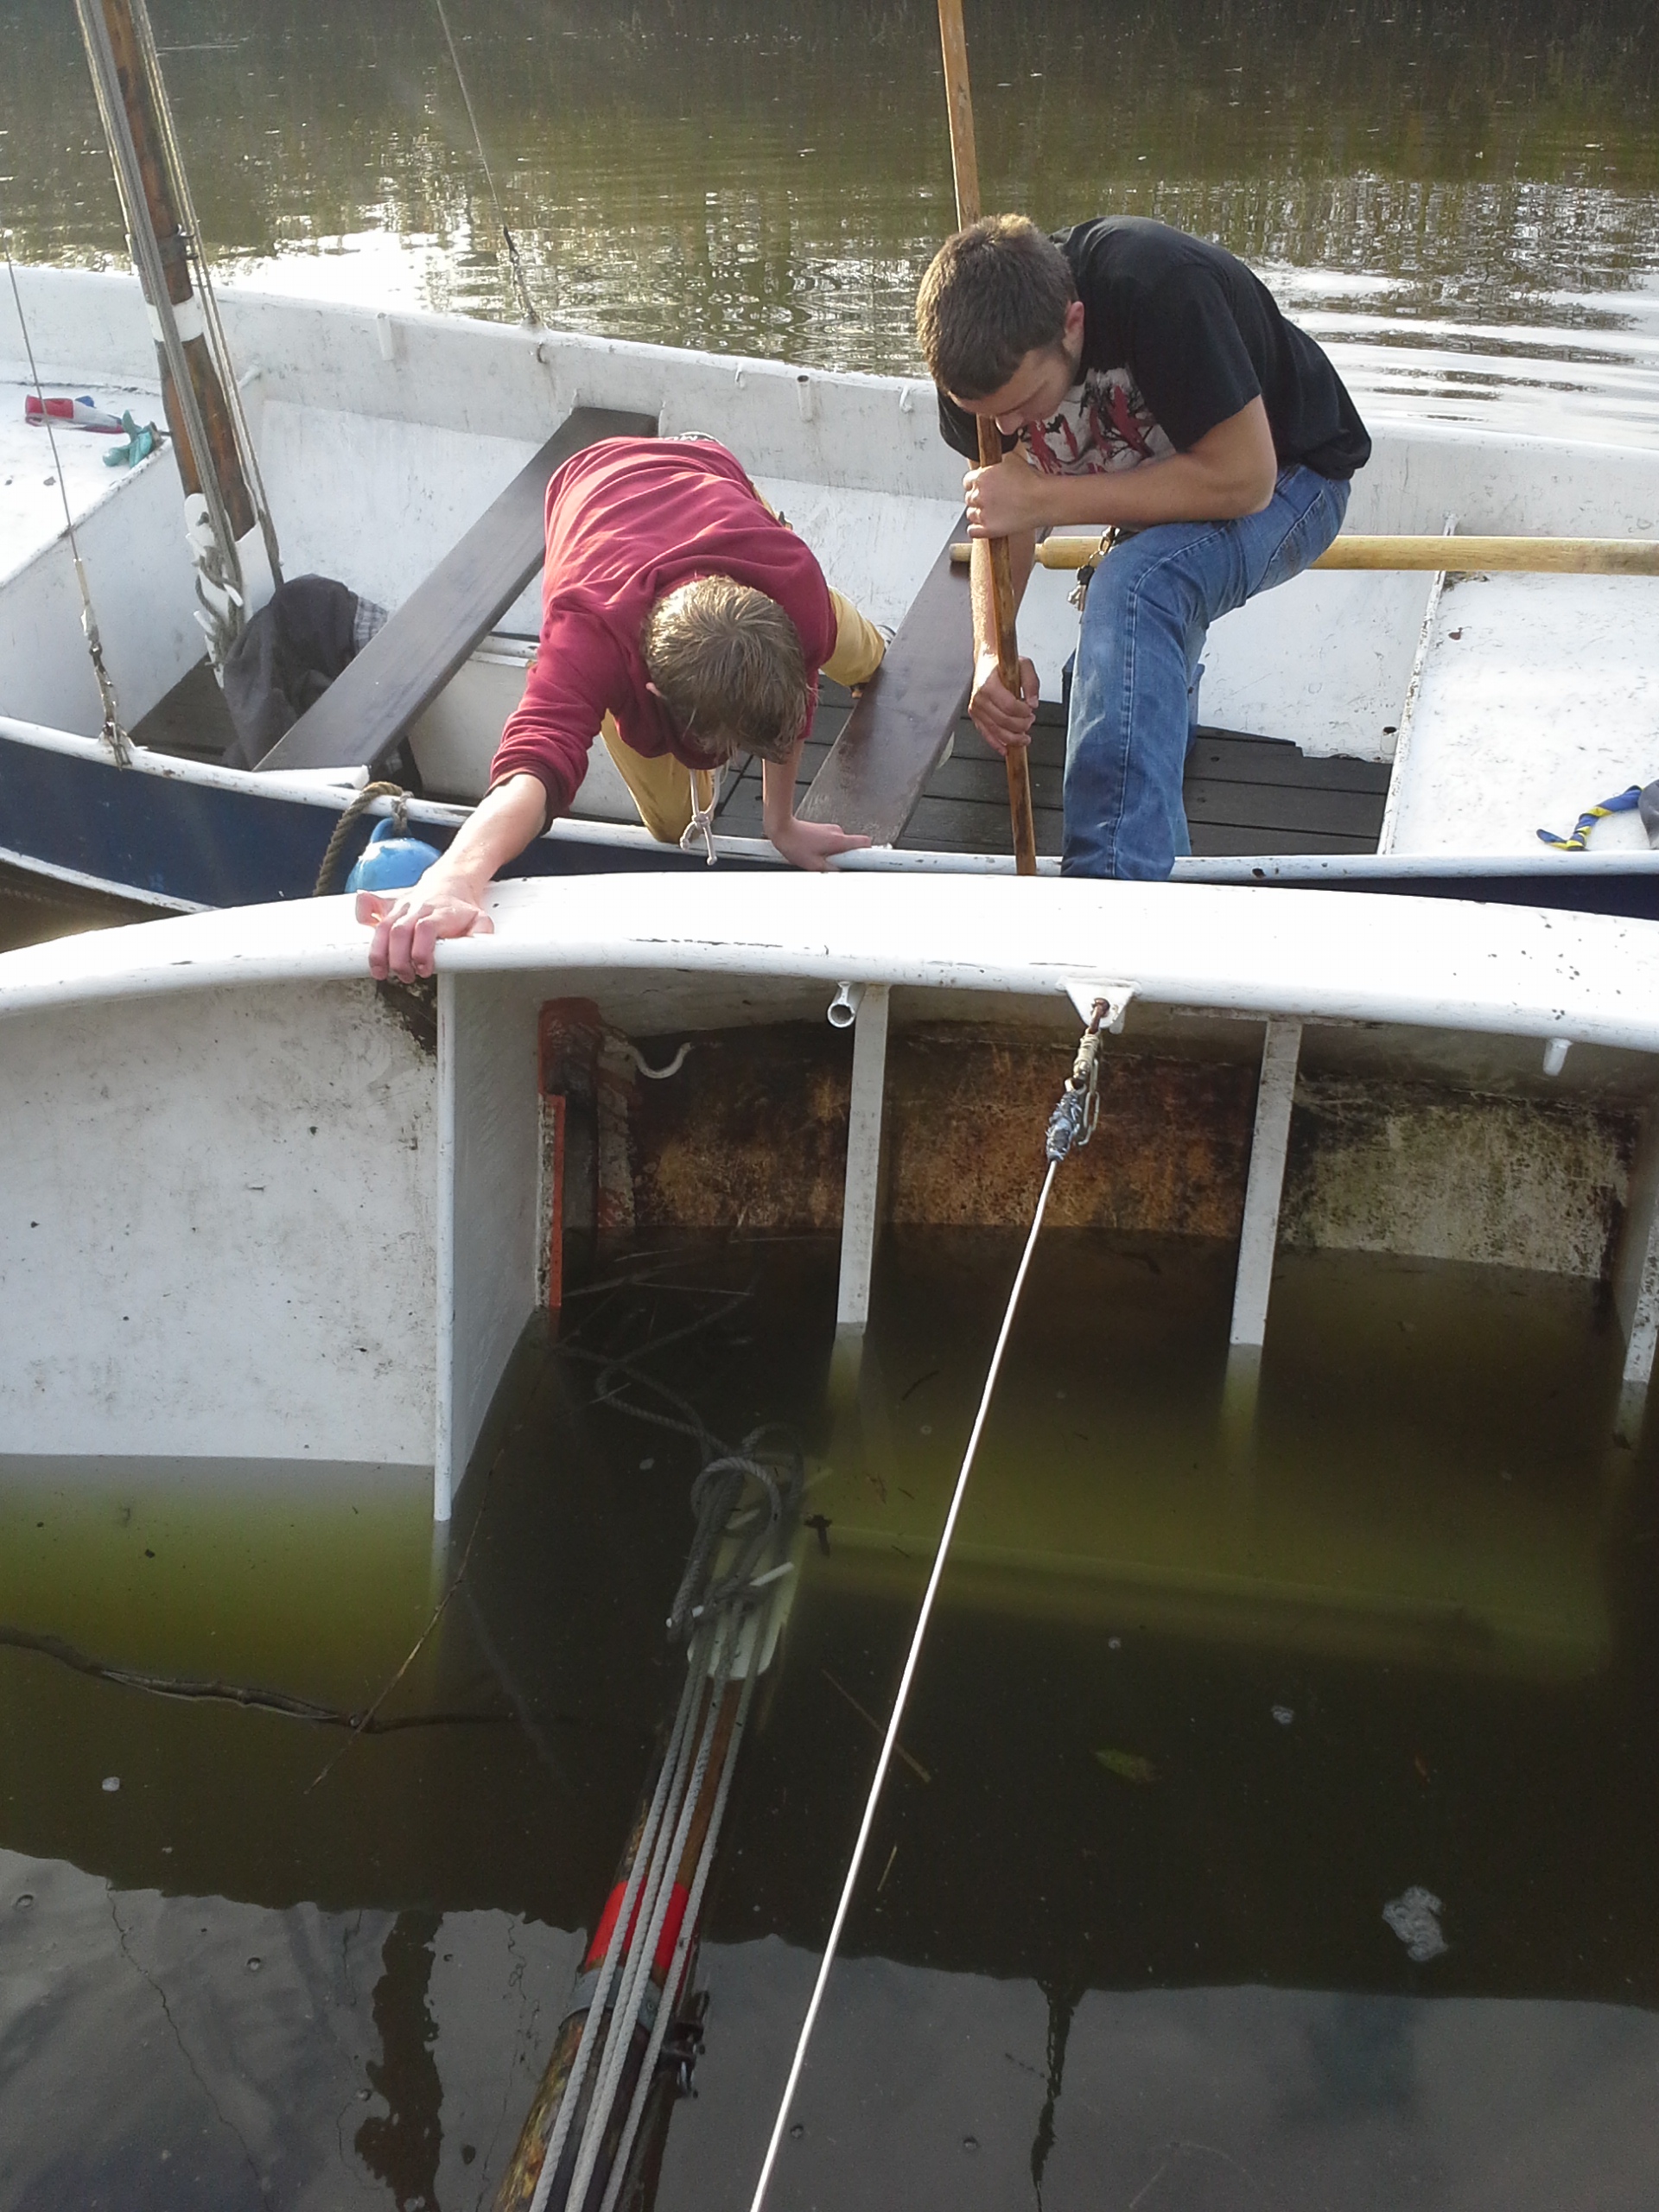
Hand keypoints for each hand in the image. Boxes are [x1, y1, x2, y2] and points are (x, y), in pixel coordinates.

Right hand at [357, 875, 493, 981]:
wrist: (450, 883)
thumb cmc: (461, 908)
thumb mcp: (480, 920)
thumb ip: (482, 935)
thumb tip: (480, 947)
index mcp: (439, 913)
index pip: (426, 928)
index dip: (421, 950)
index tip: (423, 968)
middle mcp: (417, 908)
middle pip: (400, 930)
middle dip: (398, 958)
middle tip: (405, 976)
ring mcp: (401, 907)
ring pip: (383, 926)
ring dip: (378, 952)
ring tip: (379, 972)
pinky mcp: (389, 906)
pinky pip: (371, 906)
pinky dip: (362, 915)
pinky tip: (362, 927)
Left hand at [768, 816, 872, 870]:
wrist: (782, 829)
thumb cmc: (794, 843)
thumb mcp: (814, 865)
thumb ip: (831, 870)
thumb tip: (841, 873)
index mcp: (838, 840)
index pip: (865, 843)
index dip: (869, 853)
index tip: (869, 861)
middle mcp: (837, 832)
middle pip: (852, 847)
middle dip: (844, 857)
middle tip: (831, 864)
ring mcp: (830, 829)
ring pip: (840, 845)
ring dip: (833, 853)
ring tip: (817, 857)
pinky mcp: (823, 829)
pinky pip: (832, 842)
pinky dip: (827, 849)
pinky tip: (813, 851)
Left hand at [964, 451, 1040, 538]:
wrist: (1043, 500)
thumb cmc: (1033, 481)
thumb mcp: (1012, 459)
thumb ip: (997, 461)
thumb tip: (993, 460)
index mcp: (981, 476)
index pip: (967, 481)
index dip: (976, 485)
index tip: (983, 488)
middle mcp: (979, 495)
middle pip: (969, 498)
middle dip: (979, 499)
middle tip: (993, 500)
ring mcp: (982, 513)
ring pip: (970, 515)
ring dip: (979, 514)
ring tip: (994, 513)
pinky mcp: (988, 530)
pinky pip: (972, 531)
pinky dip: (977, 530)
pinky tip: (987, 525)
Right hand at [968, 651, 1038, 755]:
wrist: (986, 662)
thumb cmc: (1003, 664)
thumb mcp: (1024, 665)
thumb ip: (1031, 682)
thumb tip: (1033, 703)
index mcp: (989, 684)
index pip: (1008, 706)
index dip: (1023, 712)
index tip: (1031, 710)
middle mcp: (980, 698)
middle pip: (1003, 721)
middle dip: (1021, 725)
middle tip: (1030, 721)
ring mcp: (976, 709)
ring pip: (996, 731)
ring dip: (1012, 738)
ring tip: (1024, 738)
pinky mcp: (976, 716)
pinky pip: (986, 734)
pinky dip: (996, 744)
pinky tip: (1006, 748)